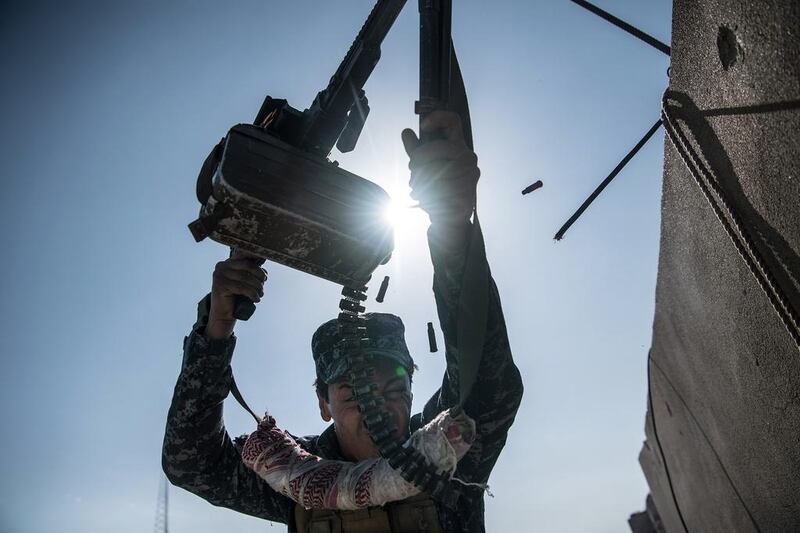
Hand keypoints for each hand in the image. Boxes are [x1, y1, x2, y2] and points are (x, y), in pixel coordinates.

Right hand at [206, 250, 266, 338]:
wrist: (224, 313)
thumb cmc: (236, 297)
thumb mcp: (245, 282)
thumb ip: (253, 274)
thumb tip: (264, 272)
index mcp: (228, 262)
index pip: (243, 254)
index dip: (256, 256)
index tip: (265, 261)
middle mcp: (222, 266)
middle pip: (248, 265)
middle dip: (259, 276)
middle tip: (263, 285)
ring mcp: (220, 275)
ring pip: (246, 278)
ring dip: (257, 286)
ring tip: (260, 294)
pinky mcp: (220, 285)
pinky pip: (242, 287)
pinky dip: (252, 293)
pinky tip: (256, 299)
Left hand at [401, 111, 478, 225]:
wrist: (449, 218)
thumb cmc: (436, 188)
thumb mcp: (423, 166)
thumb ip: (415, 149)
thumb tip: (406, 131)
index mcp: (458, 146)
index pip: (453, 121)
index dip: (437, 118)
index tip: (422, 126)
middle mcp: (468, 158)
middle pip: (435, 148)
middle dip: (417, 160)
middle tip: (411, 171)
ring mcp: (470, 176)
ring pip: (435, 171)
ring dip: (418, 181)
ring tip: (416, 189)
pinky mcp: (467, 193)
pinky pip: (439, 190)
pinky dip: (426, 195)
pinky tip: (424, 199)